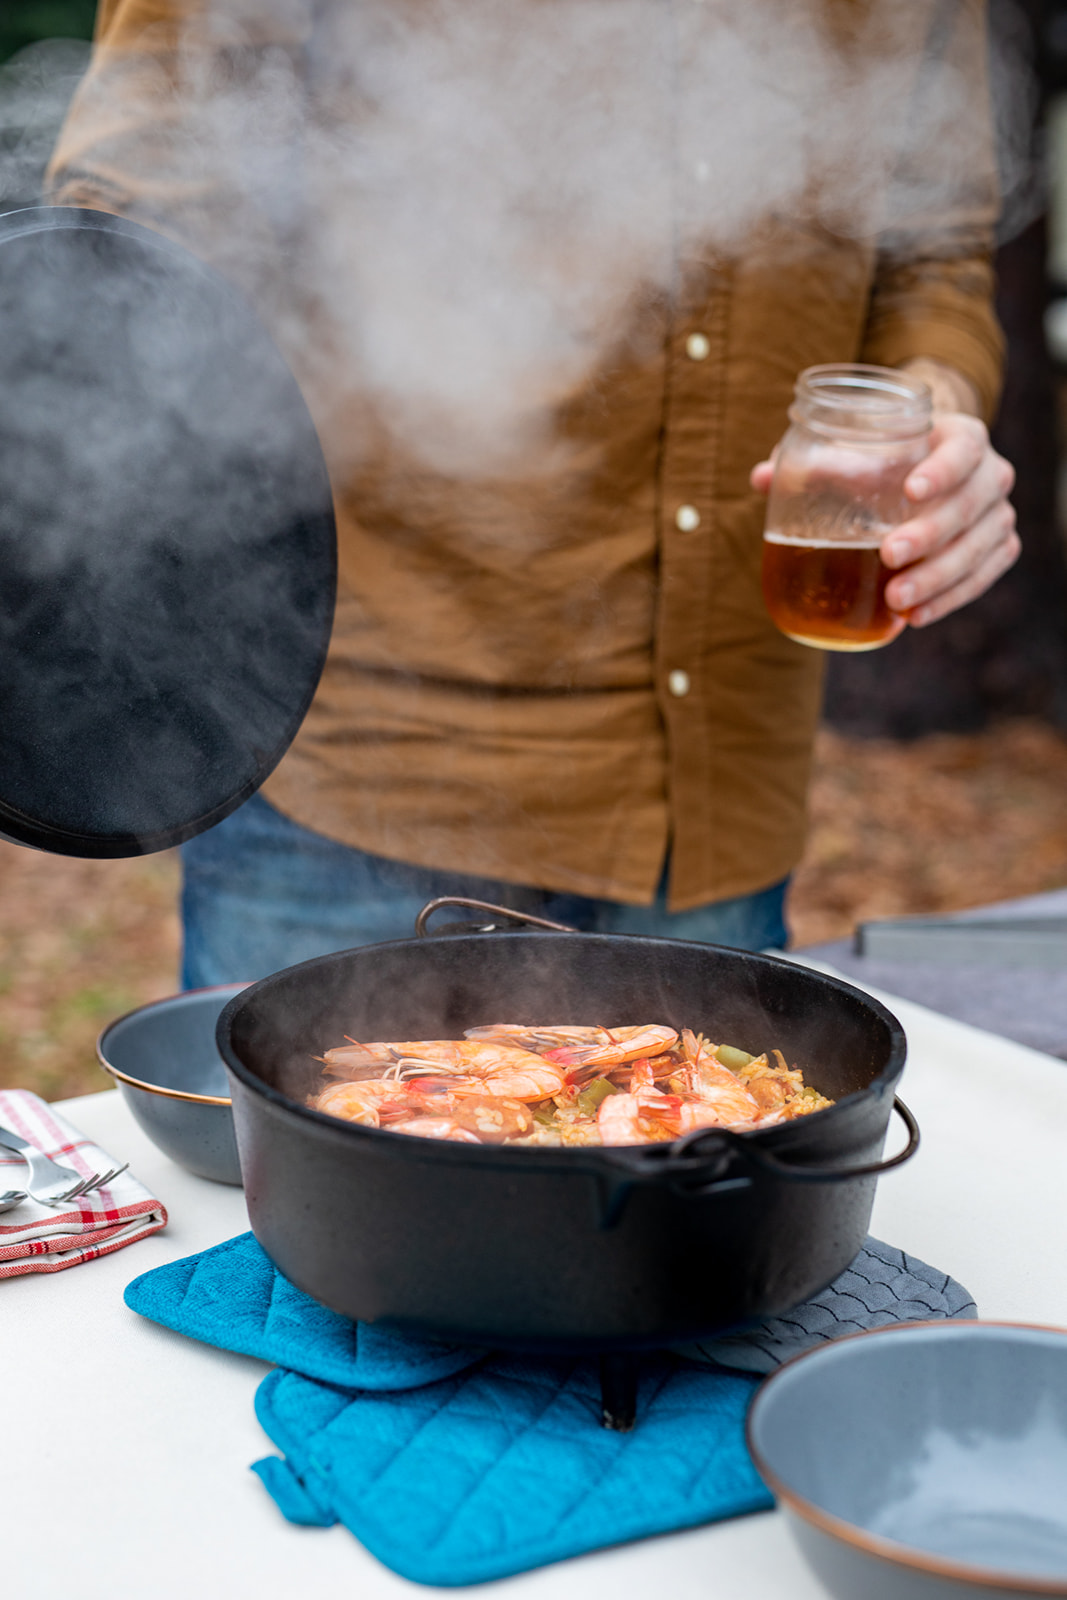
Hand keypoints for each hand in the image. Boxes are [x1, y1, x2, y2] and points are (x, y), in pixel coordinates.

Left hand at [750, 412, 1018, 629]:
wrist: (925, 475)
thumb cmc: (883, 458)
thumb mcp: (855, 450)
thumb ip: (813, 461)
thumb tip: (761, 477)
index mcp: (961, 437)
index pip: (965, 447)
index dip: (943, 468)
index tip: (910, 490)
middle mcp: (990, 474)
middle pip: (973, 504)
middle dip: (931, 534)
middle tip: (888, 556)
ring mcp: (997, 514)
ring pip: (981, 546)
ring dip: (940, 577)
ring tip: (897, 600)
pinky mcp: (996, 550)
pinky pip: (982, 577)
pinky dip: (951, 599)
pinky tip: (916, 617)